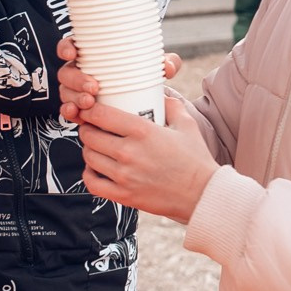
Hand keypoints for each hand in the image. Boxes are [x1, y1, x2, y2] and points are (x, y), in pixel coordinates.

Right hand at [55, 35, 180, 121]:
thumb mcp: (155, 69)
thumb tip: (168, 66)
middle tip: (93, 87)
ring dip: (74, 97)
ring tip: (89, 102)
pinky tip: (76, 115)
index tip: (72, 53)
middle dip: (76, 79)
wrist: (146, 106)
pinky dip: (70, 112)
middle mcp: (80, 72)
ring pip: (66, 92)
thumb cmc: (143, 78)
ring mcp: (76, 92)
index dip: (66, 48)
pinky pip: (68, 110)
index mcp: (92, 56)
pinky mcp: (78, 110)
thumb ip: (165, 63)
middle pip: (66, 72)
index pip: (71, 46)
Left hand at [77, 91, 218, 222]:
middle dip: (87, 128)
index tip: (89, 109)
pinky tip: (95, 168)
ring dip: (88, 149)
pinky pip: (92, 183)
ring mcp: (124, 176)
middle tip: (91, 127)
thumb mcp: (187, 125)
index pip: (100, 114)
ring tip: (95, 146)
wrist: (203, 194)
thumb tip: (160, 95)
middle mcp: (129, 152)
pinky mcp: (124, 195)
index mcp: (142, 131)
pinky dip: (88, 174)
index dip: (89, 110)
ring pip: (89, 157)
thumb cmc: (195, 159)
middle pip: (89, 135)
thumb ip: (171, 106)